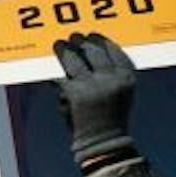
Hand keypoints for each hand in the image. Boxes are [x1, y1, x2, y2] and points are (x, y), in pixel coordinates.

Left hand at [53, 32, 137, 168]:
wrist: (102, 141)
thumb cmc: (110, 117)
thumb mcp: (120, 94)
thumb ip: (110, 75)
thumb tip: (89, 54)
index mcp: (126, 77)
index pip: (114, 50)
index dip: (102, 41)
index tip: (94, 35)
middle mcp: (111, 78)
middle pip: (94, 51)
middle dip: (82, 42)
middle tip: (74, 37)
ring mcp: (92, 85)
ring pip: (74, 59)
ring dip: (65, 50)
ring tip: (59, 45)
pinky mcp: (74, 93)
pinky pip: (60, 77)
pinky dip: (53, 75)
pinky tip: (49, 71)